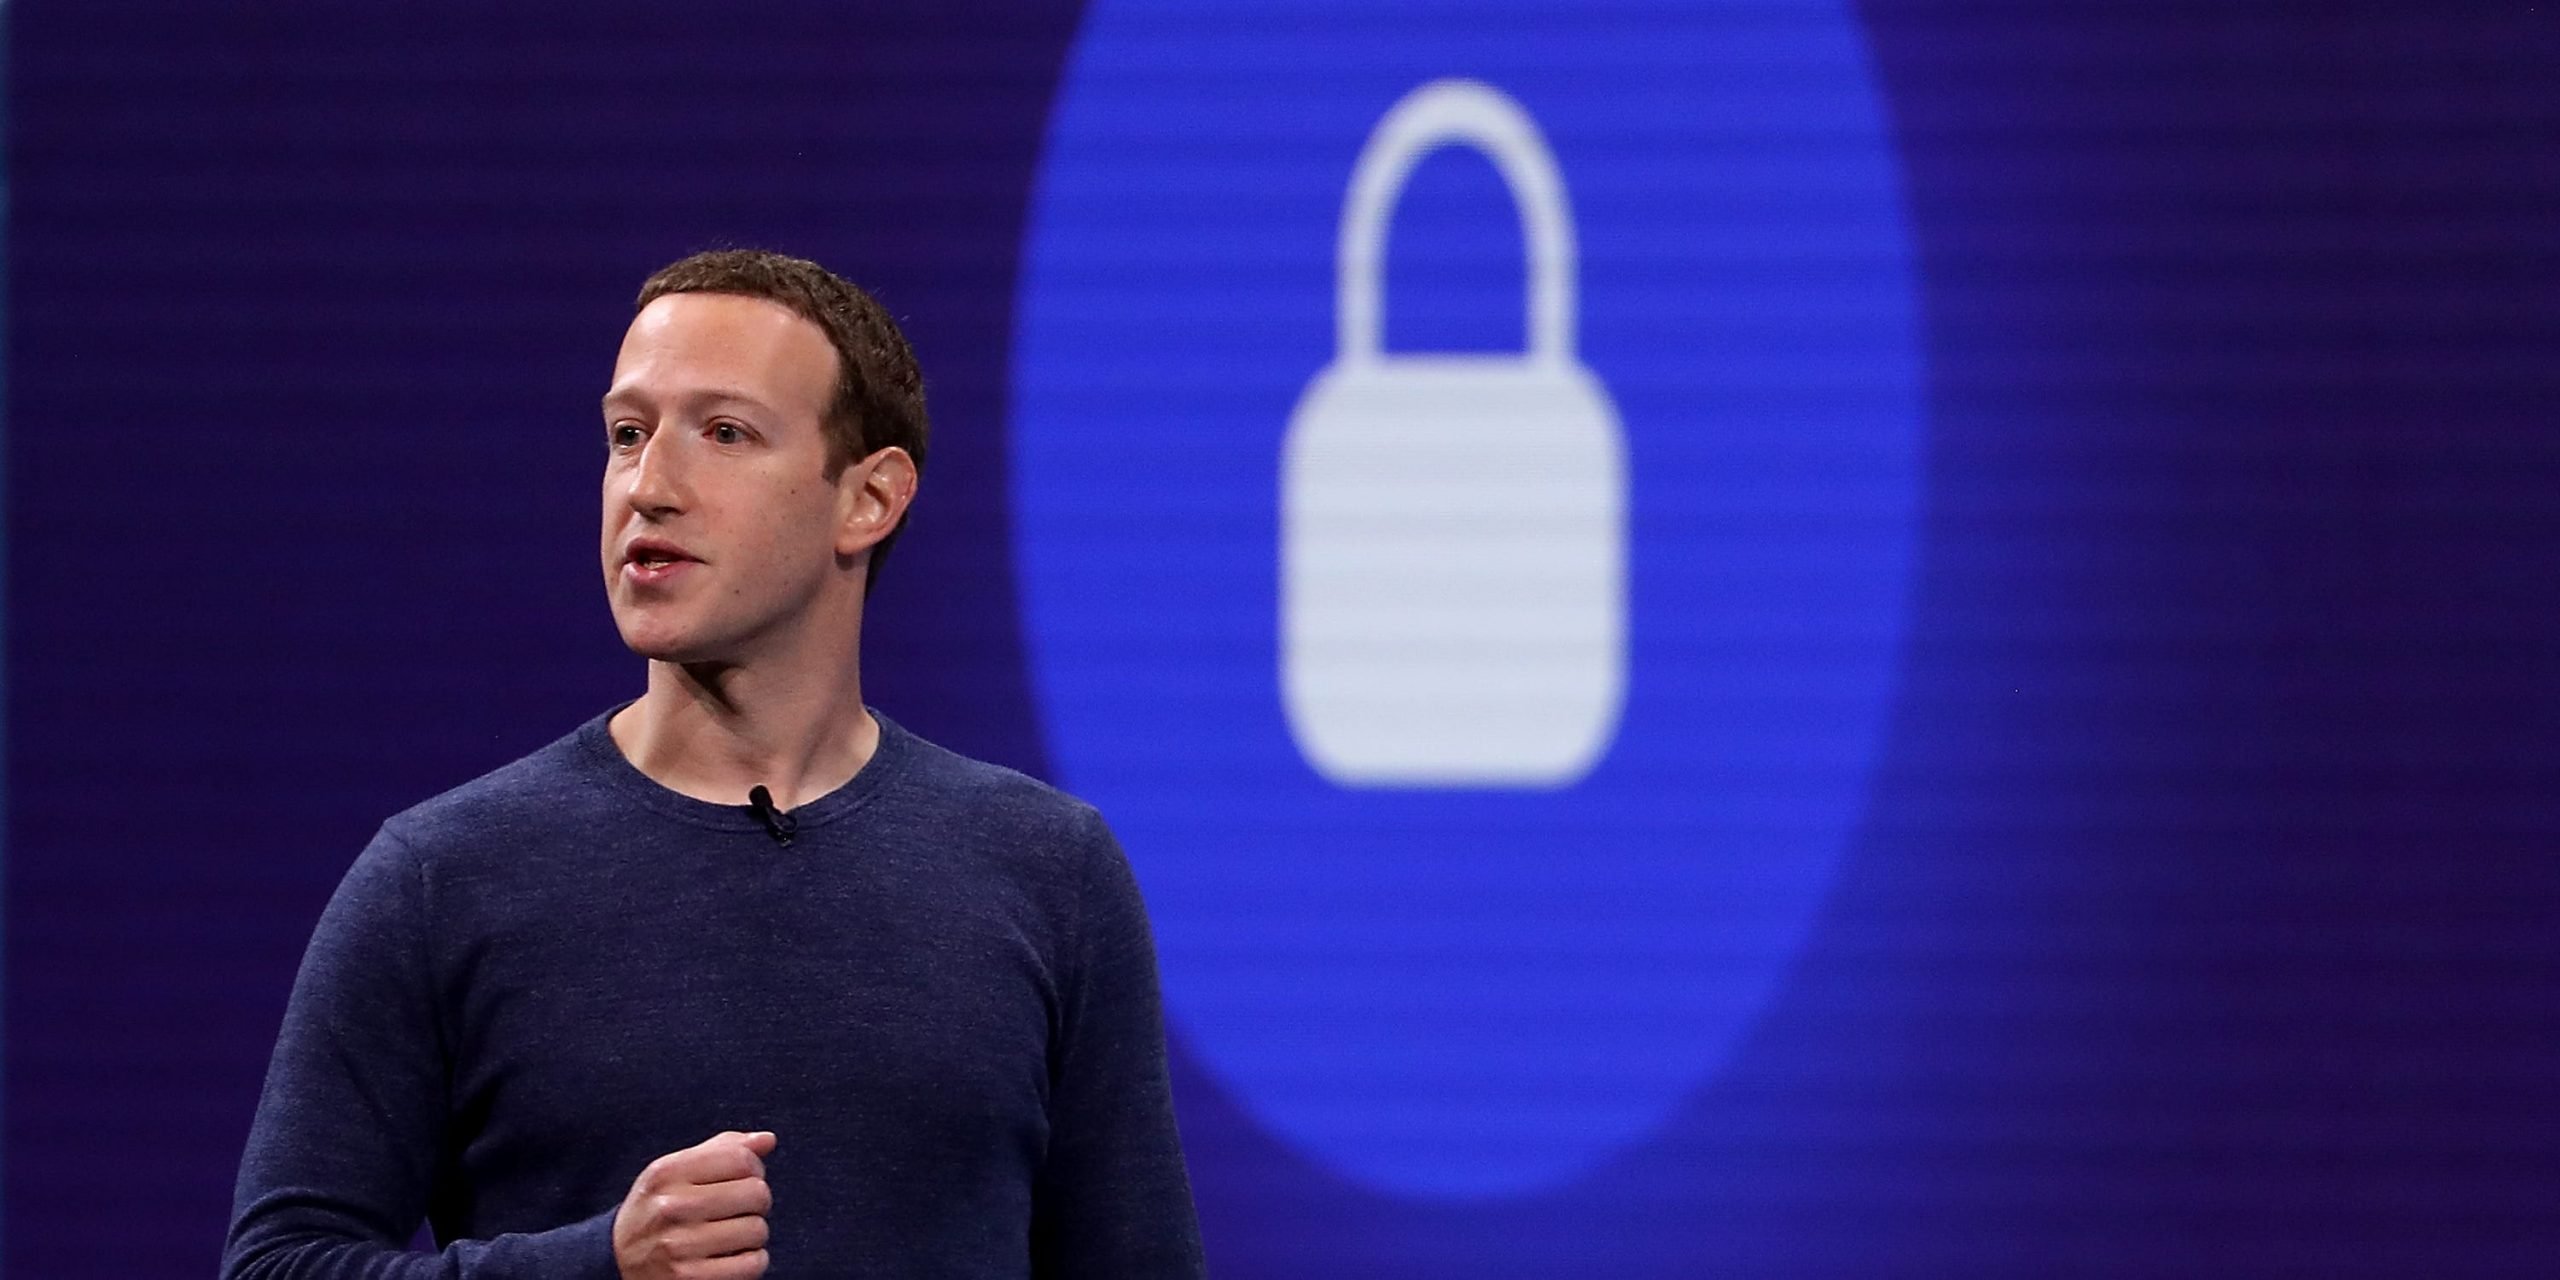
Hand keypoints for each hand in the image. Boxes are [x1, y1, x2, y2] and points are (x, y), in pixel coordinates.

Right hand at [612, 1130, 775, 1279]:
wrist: (615, 1260)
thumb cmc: (657, 1209)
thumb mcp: (675, 1172)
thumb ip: (722, 1150)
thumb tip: (767, 1140)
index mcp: (667, 1173)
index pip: (741, 1158)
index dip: (754, 1169)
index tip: (744, 1180)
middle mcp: (670, 1207)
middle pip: (756, 1193)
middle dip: (757, 1202)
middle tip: (740, 1210)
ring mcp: (677, 1246)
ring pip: (757, 1230)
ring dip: (753, 1235)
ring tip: (732, 1235)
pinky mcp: (688, 1278)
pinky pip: (751, 1264)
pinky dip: (752, 1261)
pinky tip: (734, 1257)